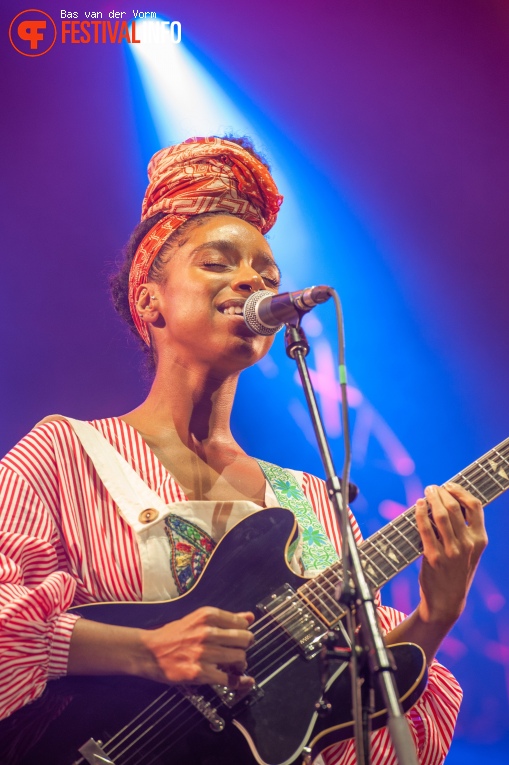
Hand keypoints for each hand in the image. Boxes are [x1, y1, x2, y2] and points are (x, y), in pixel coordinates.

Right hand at [140, 607, 254, 690]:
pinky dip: (239, 682)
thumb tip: (250, 617)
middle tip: (239, 652)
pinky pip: (229, 679)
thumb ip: (226, 619)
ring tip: (234, 666)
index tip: (240, 637)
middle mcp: (208, 632)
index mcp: (208, 615)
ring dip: (241, 664)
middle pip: (244, 640)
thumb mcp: (198, 620)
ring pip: (239, 658)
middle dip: (245, 647)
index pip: (241, 623)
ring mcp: (204, 653)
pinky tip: (243, 682)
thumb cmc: (172, 635)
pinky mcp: (200, 673)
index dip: (244, 631)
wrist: (149, 652)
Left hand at [415, 481, 487, 626]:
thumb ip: (465, 530)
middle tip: (432, 487)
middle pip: (454, 507)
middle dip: (441, 492)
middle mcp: (468, 544)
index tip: (449, 485)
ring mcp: (451, 551)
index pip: (475, 506)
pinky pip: (425, 529)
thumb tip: (448, 501)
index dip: (460, 491)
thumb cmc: (457, 571)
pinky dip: (420, 513)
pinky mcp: (433, 557)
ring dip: (431, 499)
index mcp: (480, 540)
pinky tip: (417, 506)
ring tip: (426, 493)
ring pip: (440, 515)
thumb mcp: (470, 552)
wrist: (447, 601)